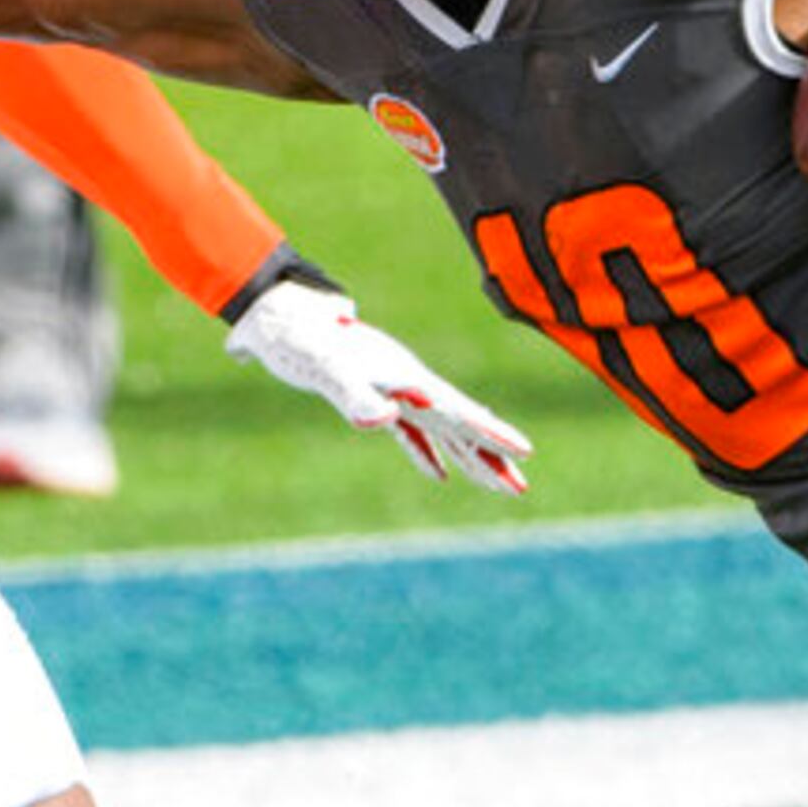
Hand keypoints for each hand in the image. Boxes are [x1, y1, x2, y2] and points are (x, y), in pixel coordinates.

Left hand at [226, 281, 533, 493]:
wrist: (283, 317)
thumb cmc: (305, 343)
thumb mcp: (328, 371)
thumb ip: (356, 396)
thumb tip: (387, 420)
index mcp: (408, 379)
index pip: (459, 412)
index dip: (492, 434)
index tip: (524, 453)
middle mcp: (410, 384)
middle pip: (460, 426)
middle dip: (492, 457)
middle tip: (521, 488)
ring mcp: (396, 391)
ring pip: (443, 431)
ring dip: (470, 459)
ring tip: (499, 485)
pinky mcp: (376, 398)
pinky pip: (412, 433)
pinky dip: (427, 453)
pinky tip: (438, 475)